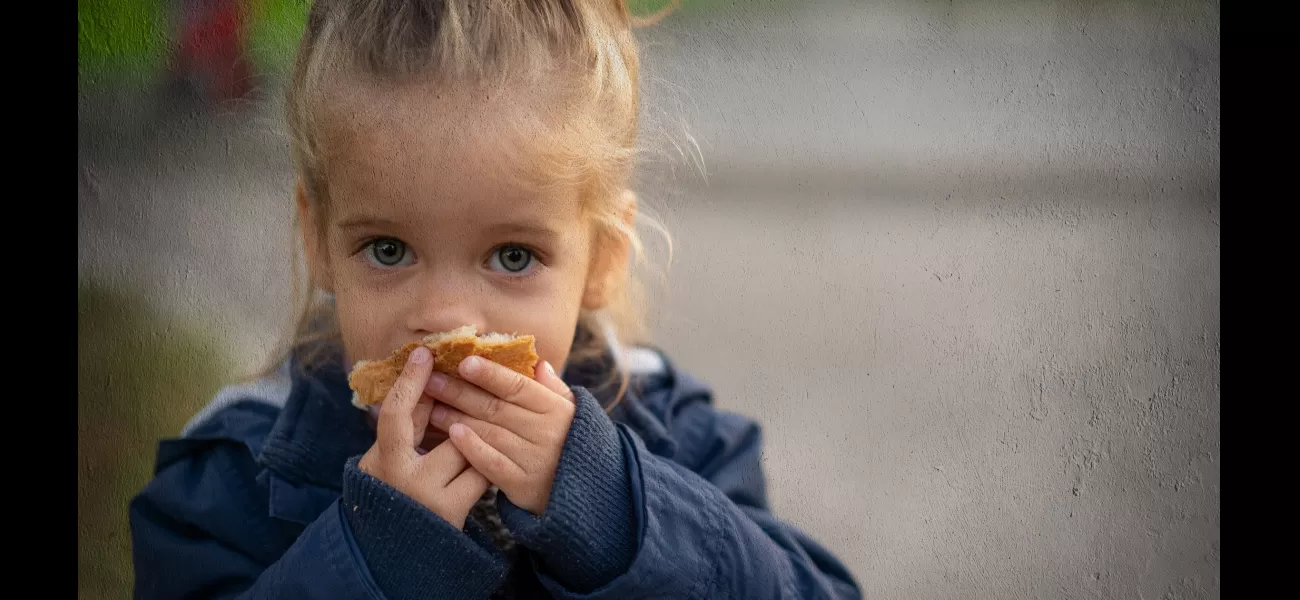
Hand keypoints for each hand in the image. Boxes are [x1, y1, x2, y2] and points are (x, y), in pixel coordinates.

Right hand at [357, 346, 489, 528]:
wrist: (395, 552)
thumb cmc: (392, 494)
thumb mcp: (388, 459)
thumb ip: (408, 427)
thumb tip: (430, 383)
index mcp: (382, 460)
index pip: (395, 413)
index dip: (410, 381)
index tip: (424, 353)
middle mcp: (404, 478)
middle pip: (446, 431)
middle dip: (461, 419)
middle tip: (473, 406)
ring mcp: (429, 497)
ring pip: (468, 451)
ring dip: (477, 444)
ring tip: (484, 442)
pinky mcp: (453, 512)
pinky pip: (481, 475)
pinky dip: (486, 466)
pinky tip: (491, 463)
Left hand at [425, 357, 576, 514]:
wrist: (587, 492)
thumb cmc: (571, 443)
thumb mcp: (571, 412)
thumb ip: (553, 389)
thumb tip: (538, 363)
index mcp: (555, 408)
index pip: (518, 386)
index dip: (490, 374)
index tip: (463, 362)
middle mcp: (546, 431)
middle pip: (497, 408)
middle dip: (461, 392)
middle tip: (432, 380)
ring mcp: (534, 459)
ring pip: (490, 433)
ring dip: (458, 418)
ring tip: (433, 406)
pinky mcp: (523, 485)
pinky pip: (493, 464)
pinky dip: (473, 449)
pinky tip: (453, 435)